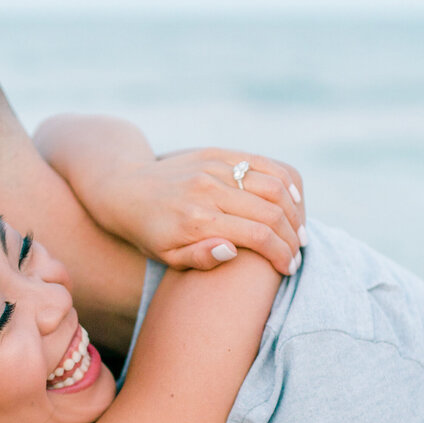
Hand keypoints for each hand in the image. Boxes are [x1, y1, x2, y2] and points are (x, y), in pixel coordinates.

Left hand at [96, 148, 306, 276]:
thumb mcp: (166, 257)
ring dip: (295, 210)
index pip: (257, 236)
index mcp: (198, 220)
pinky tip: (294, 200)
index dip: (281, 255)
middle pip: (271, 211)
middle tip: (298, 254)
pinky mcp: (217, 153)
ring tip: (299, 232)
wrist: (125, 188)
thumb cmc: (148, 232)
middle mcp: (209, 189)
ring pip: (273, 184)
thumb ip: (199, 258)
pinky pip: (262, 162)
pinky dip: (285, 179)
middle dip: (292, 236)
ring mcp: (214, 167)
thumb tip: (233, 252)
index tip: (289, 269)